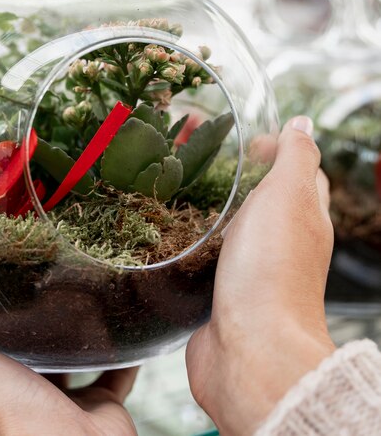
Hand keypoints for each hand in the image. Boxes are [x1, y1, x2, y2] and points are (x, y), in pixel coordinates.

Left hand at [0, 297, 138, 435]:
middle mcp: (23, 391)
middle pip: (27, 349)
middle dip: (32, 319)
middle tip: (42, 272)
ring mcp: (63, 399)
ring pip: (72, 359)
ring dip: (77, 332)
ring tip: (83, 290)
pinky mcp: (100, 404)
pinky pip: (114, 372)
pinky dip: (121, 352)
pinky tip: (123, 321)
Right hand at [186, 116, 335, 435]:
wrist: (249, 348)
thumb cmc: (271, 270)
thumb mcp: (289, 198)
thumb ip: (296, 159)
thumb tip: (303, 124)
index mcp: (303, 217)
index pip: (297, 171)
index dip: (274, 147)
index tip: (241, 139)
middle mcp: (280, 242)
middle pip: (261, 196)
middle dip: (234, 171)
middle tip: (197, 156)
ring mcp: (250, 267)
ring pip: (231, 224)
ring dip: (209, 203)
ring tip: (174, 183)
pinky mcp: (220, 288)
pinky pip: (207, 253)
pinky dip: (192, 236)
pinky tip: (169, 228)